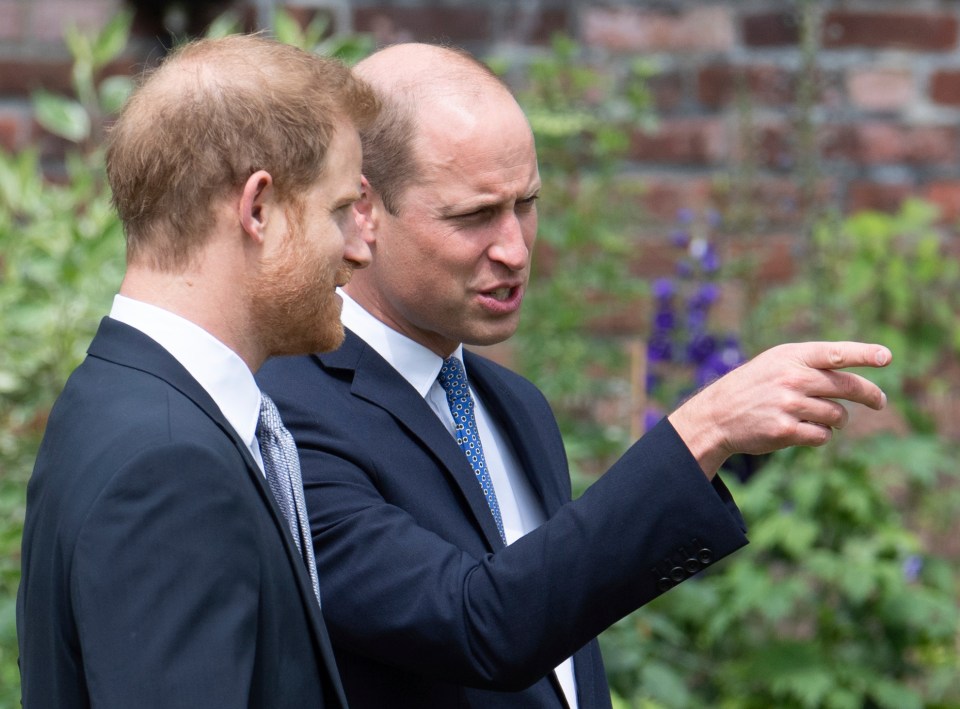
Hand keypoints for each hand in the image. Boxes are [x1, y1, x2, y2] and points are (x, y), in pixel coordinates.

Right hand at [668, 341, 890, 477]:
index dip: (863, 353)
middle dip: (870, 395)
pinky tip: (806, 431)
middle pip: (847, 387)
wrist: (718, 414)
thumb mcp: (777, 363)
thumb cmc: (754, 386)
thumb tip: (856, 379)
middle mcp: (791, 378)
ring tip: (822, 418)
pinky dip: (821, 435)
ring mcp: (788, 405)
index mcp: (791, 357)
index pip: (834, 352)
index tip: (886, 356)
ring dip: (837, 420)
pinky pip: (822, 436)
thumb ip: (811, 364)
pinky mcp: (785, 430)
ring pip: (838, 415)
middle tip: (880, 402)